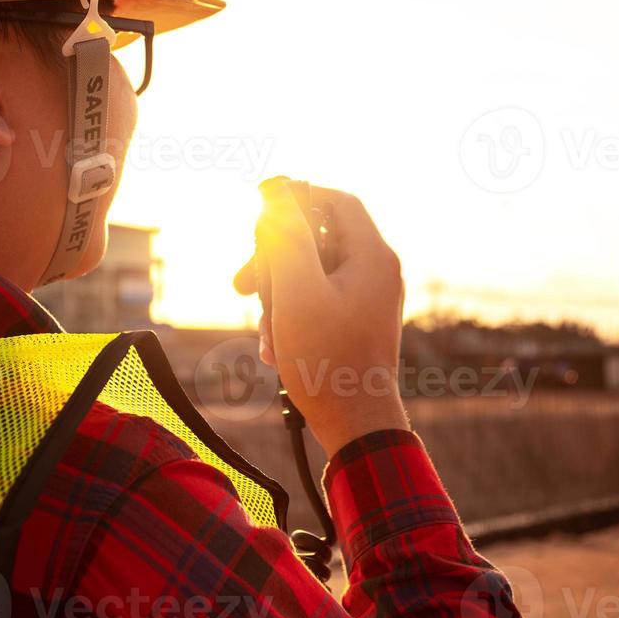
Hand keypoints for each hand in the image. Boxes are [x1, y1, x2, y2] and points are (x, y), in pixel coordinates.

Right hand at [234, 180, 408, 458]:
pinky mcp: (357, 323)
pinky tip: (274, 348)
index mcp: (373, 256)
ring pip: (311, 274)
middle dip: (274, 260)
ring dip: (278, 296)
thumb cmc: (327, 360)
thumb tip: (276, 192)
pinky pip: (318, 302)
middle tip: (240, 285)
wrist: (356, 425)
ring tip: (264, 331)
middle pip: (317, 240)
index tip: (259, 207)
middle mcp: (377, 272)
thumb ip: (286, 236)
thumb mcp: (296, 291)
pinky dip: (292, 317)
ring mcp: (369, 298)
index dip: (297, 197)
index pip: (337, 202)